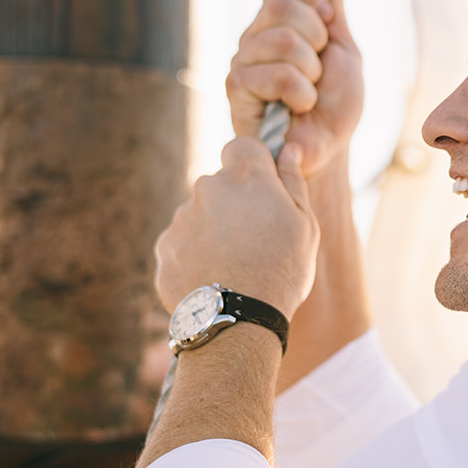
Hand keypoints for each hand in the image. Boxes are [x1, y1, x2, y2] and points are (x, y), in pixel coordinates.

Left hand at [155, 136, 319, 318]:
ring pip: (198, 215)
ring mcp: (180, 219)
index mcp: (244, 176)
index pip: (241, 147)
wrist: (238, 321)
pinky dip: (194, 257)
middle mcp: (206, 188)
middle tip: (253, 239)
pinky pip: (181, 244)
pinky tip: (214, 279)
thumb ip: (293, 181)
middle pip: (218, 185)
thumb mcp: (305, 224)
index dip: (252, 164)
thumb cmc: (282, 270)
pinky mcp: (163, 249)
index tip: (262, 189)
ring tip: (233, 266)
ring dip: (212, 231)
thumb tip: (288, 150)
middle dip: (232, 203)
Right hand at [227, 0, 362, 179]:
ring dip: (311, 70)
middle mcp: (253, 34)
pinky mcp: (236, 89)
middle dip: (315, 35)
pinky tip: (299, 107)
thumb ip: (334, 5)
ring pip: (281, 39)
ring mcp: (241, 59)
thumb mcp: (343, 48)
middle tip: (319, 64)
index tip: (328, 18)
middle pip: (279, 4)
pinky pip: (277, 74)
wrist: (328, 148)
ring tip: (310, 91)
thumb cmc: (335, 103)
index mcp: (276, 19)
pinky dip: (302, 93)